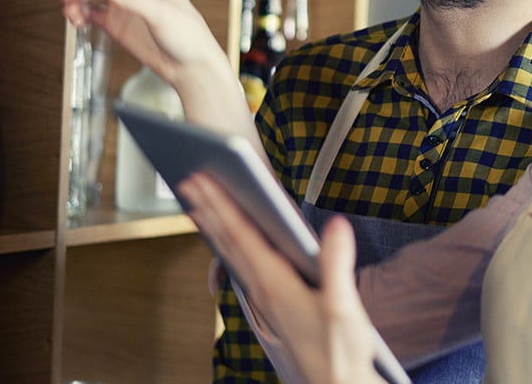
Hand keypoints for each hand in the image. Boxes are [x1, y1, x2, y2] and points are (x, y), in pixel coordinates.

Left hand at [178, 173, 384, 383]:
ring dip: (213, 227)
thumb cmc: (339, 351)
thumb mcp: (343, 307)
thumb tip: (335, 225)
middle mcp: (263, 290)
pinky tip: (227, 243)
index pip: (242, 236)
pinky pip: (240, 268)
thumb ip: (337, 265)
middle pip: (228, 242)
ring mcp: (264, 300)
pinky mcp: (271, 306)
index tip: (203, 181)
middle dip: (209, 209)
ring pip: (230, 256)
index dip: (222, 205)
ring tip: (198, 205)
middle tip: (188, 180)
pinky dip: (228, 248)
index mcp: (276, 285)